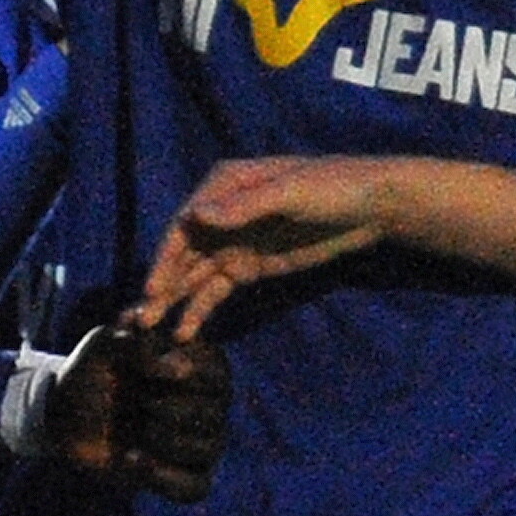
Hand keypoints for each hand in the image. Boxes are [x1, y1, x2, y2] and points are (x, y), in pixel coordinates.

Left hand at [45, 321, 231, 500]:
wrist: (64, 417)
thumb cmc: (92, 372)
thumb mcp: (104, 345)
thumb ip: (139, 345)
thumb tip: (183, 370)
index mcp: (200, 365)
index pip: (218, 372)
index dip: (187, 375)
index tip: (145, 372)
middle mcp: (208, 404)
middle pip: (213, 413)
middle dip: (171, 409)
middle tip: (140, 400)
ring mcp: (200, 442)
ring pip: (207, 449)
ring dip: (166, 440)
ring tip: (138, 431)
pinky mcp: (184, 477)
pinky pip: (196, 488)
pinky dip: (163, 477)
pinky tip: (130, 459)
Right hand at [135, 156, 402, 337]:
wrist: (373, 206)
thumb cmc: (333, 186)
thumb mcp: (289, 191)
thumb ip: (243, 206)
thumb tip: (196, 216)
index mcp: (224, 185)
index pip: (186, 225)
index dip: (167, 257)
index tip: (154, 288)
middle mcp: (222, 213)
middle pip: (184, 253)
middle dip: (163, 285)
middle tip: (142, 317)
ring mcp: (235, 242)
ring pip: (196, 275)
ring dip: (175, 301)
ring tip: (153, 328)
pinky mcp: (251, 267)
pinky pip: (218, 290)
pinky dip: (201, 308)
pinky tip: (186, 330)